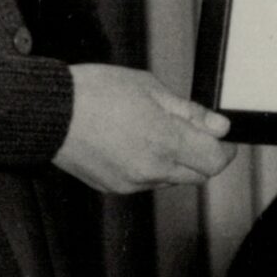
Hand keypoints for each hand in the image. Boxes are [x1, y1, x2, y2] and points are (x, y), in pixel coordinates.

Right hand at [52, 64, 234, 194]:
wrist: (51, 112)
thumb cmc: (96, 92)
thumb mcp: (151, 88)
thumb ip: (189, 112)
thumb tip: (218, 126)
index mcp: (165, 142)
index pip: (215, 161)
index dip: (225, 148)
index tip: (221, 136)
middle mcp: (151, 170)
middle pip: (198, 175)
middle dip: (201, 155)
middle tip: (190, 129)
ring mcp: (132, 183)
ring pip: (172, 179)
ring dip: (175, 161)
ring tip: (153, 130)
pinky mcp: (115, 188)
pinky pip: (146, 182)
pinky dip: (150, 166)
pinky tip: (134, 142)